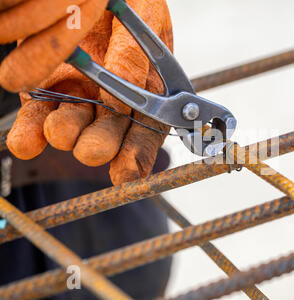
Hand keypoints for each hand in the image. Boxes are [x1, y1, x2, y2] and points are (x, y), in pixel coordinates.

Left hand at [1, 0, 172, 184]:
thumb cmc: (131, 0)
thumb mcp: (145, 16)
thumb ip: (136, 54)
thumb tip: (134, 88)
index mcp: (150, 88)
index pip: (148, 130)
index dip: (139, 153)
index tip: (127, 172)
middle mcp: (114, 101)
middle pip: (110, 136)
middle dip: (101, 146)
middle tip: (92, 149)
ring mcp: (80, 97)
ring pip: (73, 130)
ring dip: (66, 136)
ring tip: (59, 129)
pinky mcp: (47, 90)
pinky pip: (37, 118)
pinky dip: (30, 134)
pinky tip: (27, 141)